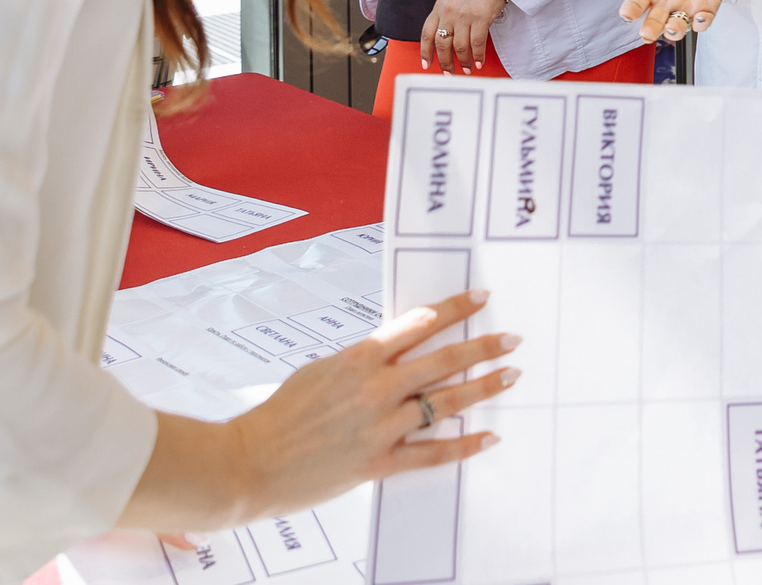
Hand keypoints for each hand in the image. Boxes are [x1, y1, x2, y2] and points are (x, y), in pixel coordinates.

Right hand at [156, 291, 519, 530]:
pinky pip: (432, 453)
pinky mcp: (379, 463)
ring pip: (446, 402)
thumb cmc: (278, 415)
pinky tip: (488, 436)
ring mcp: (380, 427)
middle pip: (443, 361)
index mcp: (359, 358)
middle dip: (483, 346)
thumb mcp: (320, 371)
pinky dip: (464, 445)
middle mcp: (376, 389)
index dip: (454, 309)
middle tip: (512, 338)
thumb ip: (360, 362)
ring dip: (483, 387)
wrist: (249, 463)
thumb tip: (394, 351)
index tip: (481, 297)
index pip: (418, 323)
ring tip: (510, 375)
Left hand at [422, 0, 504, 72]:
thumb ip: (448, 10)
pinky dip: (477, 56)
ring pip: (459, 47)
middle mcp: (449, 12)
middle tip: (449, 71)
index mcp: (440, 5)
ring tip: (466, 69)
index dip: (425, 51)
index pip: (427, 33)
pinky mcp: (481, 18)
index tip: (426, 63)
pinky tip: (478, 62)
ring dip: (462, 61)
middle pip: (441, 44)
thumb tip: (449, 30)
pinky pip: (476, 44)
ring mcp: (464, 16)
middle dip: (444, 62)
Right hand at [605, 0, 736, 42]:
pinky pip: (704, 20)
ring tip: (672, 26)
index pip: (635, 3)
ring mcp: (687, 3)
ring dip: (674, 31)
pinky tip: (699, 17)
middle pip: (654, 21)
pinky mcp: (708, 4)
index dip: (630, 11)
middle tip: (647, 33)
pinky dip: (702, 23)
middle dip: (650, 30)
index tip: (627, 14)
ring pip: (678, 26)